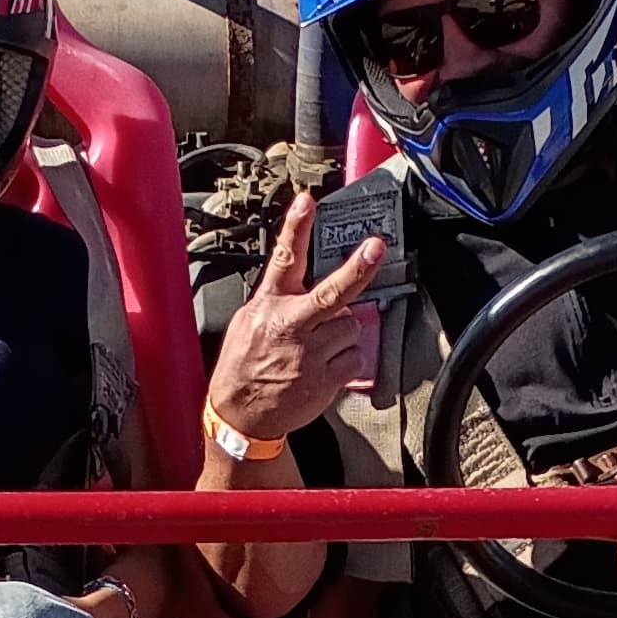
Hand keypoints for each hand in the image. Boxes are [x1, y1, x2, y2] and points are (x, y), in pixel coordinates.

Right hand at [203, 190, 387, 448]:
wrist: (241, 415)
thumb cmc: (245, 364)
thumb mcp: (249, 320)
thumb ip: (281, 298)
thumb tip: (309, 282)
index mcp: (269, 305)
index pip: (283, 259)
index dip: (295, 228)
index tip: (306, 202)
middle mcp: (289, 325)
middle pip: (332, 293)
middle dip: (357, 269)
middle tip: (375, 248)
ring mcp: (309, 355)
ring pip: (351, 326)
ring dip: (343, 332)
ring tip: (319, 346)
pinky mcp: (324, 379)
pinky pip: (355, 357)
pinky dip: (347, 360)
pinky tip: (325, 366)